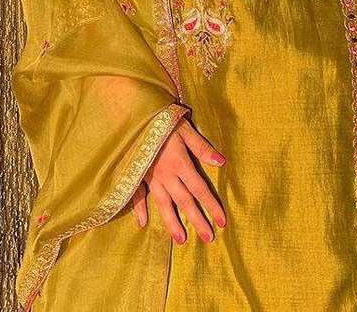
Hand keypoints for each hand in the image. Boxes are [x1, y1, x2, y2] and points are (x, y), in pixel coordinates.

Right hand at [131, 117, 227, 243]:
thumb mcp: (185, 128)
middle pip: (184, 201)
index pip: (200, 189)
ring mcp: (149, 176)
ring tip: (181, 240)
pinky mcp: (136, 174)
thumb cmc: (162, 119)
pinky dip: (139, 209)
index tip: (222, 222)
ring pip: (163, 204)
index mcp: (180, 163)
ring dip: (172, 223)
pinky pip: (137, 195)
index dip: (212, 206)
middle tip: (208, 239)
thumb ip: (202, 147)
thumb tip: (222, 162)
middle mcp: (166, 174)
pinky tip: (143, 223)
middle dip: (197, 220)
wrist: (134, 115)